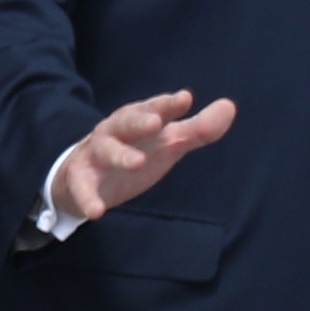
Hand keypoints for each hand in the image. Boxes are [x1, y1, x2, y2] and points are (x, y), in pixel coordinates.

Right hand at [49, 90, 236, 221]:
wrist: (81, 174)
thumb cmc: (133, 151)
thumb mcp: (167, 141)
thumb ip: (198, 129)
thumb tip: (229, 107)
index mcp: (137, 119)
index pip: (154, 108)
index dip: (167, 104)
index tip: (184, 99)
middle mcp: (115, 131)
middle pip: (126, 121)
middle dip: (139, 120)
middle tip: (155, 123)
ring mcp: (95, 154)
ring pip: (106, 150)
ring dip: (120, 155)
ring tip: (137, 162)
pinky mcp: (80, 179)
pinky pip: (82, 188)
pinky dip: (88, 198)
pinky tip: (98, 211)